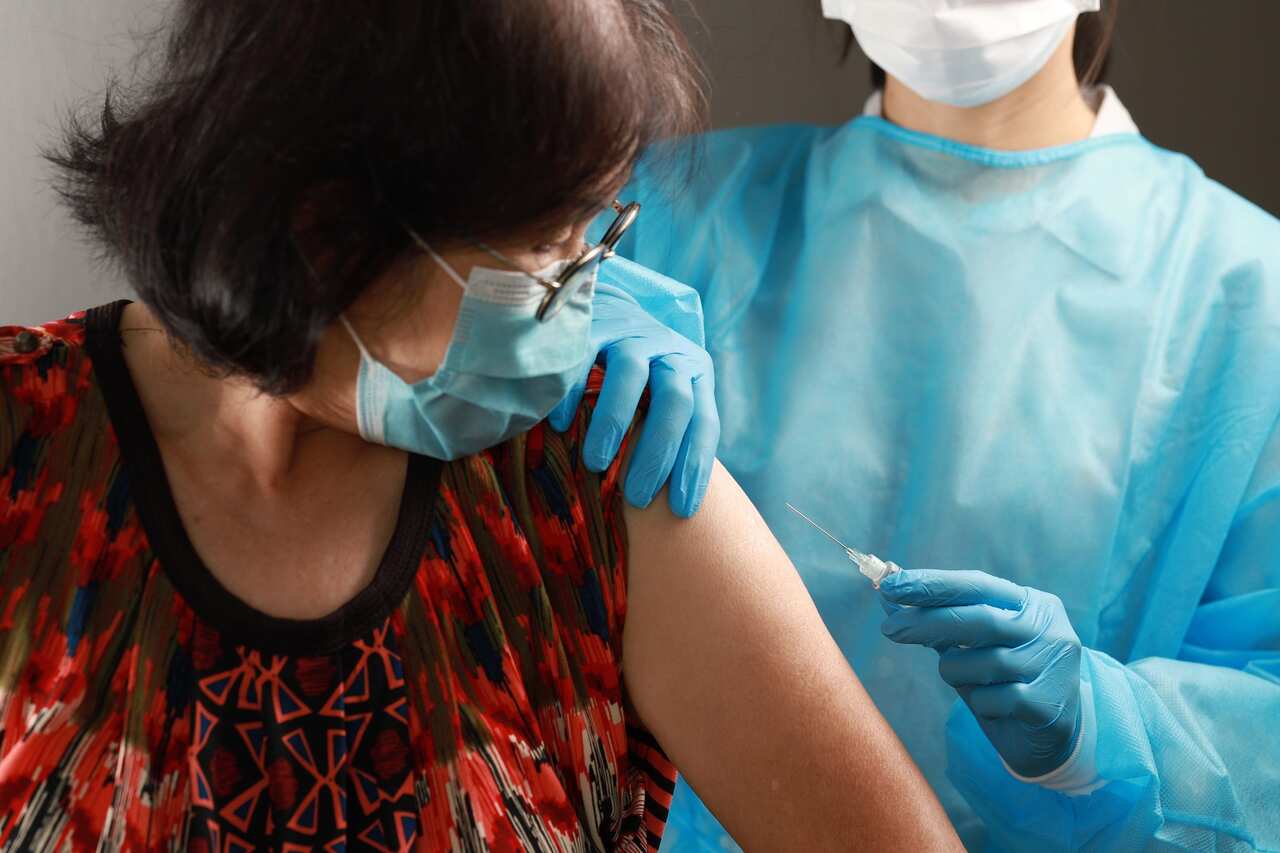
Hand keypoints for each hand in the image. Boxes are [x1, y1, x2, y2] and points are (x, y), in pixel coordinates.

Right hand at [549, 283, 718, 517]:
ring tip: (596, 464)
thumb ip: (672, 432)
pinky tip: (561, 425)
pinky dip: (573, 395)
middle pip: (673, 402)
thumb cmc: (641, 373)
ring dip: (614, 424)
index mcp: (696, 373)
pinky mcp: (596, 323)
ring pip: (630, 376)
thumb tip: (671, 502)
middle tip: (636, 497)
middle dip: (656, 454)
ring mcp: (633, 333)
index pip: (704, 424)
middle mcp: (672, 351)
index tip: (681, 511)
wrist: (614, 307)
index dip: (694, 468)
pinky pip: (585, 358)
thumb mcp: (665, 395)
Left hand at [879, 569, 1082, 777]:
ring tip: (960, 678)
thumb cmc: (1004, 679)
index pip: (977, 584)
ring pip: (982, 662)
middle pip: (980, 620)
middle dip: (928, 622)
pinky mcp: (1048, 704)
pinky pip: (992, 699)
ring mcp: (1053, 666)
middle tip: (890, 630)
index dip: (931, 584)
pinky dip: (979, 703)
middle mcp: (1049, 629)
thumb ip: (937, 622)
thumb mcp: (972, 646)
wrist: (1053, 734)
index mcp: (1031, 604)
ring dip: (955, 671)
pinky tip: (991, 706)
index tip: (889, 586)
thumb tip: (886, 599)